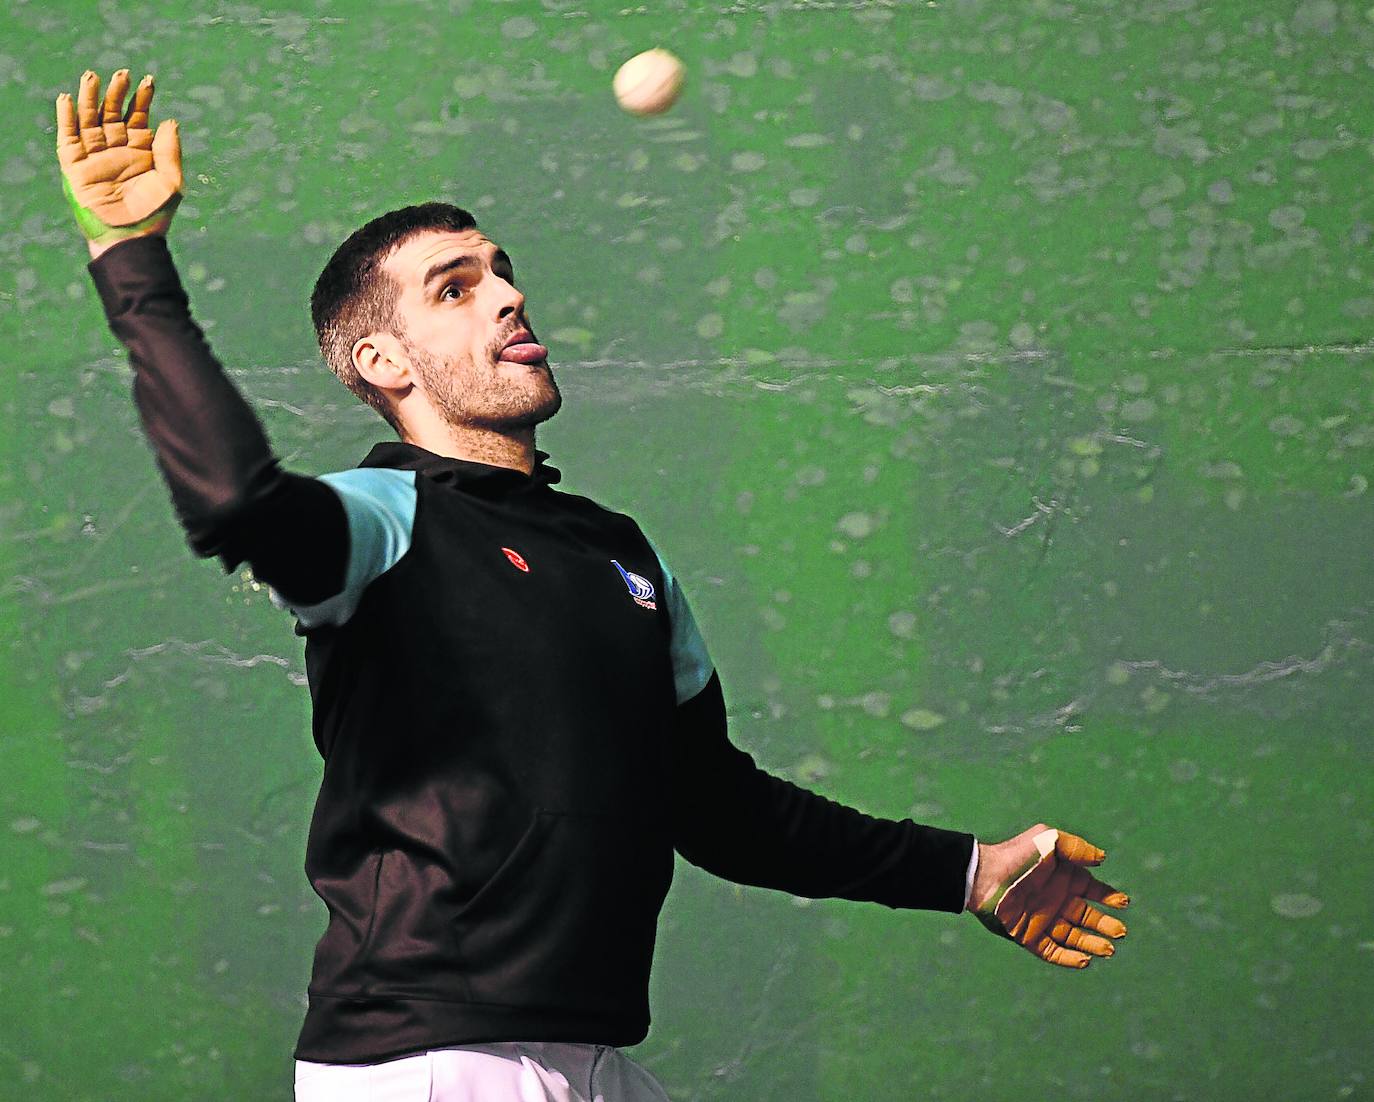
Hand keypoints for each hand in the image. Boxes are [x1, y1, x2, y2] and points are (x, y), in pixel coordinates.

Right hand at [56, 69, 182, 258]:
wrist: (131, 237)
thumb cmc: (154, 214)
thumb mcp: (171, 182)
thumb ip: (170, 152)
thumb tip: (169, 120)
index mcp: (141, 152)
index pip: (139, 117)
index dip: (142, 99)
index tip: (148, 81)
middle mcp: (117, 150)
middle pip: (114, 113)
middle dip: (117, 93)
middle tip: (122, 73)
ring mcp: (95, 156)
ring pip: (90, 119)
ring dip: (91, 98)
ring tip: (92, 77)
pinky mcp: (76, 165)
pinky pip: (68, 137)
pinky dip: (66, 118)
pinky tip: (66, 99)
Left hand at [969, 823, 1128, 968]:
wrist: (984, 875)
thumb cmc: (1016, 855)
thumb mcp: (1049, 840)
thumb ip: (1077, 847)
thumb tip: (1103, 859)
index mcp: (1063, 879)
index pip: (1094, 892)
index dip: (1110, 898)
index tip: (1123, 903)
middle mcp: (1056, 901)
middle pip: (1088, 918)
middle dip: (1106, 926)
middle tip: (1120, 932)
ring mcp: (1043, 920)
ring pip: (1074, 938)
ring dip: (1092, 944)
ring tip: (1108, 949)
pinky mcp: (1028, 937)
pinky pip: (1052, 952)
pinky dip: (1069, 958)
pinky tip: (1085, 960)